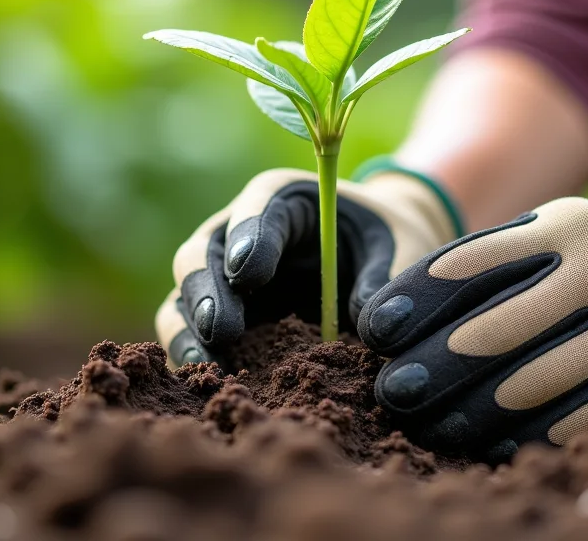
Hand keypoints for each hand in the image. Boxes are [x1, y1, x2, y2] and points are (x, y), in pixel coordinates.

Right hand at [156, 165, 459, 366]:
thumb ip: (390, 278)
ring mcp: (223, 279)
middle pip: (203, 253)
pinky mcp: (221, 319)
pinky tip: (212, 387)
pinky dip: (196, 358)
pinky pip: (193, 335)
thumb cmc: (390, 243)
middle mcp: (238, 234)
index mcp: (285, 200)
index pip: (256, 207)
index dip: (247, 236)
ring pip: (184, 298)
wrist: (382, 262)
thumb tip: (369, 329)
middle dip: (206, 290)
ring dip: (188, 330)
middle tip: (222, 327)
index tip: (249, 273)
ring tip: (203, 365)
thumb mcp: (403, 249)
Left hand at [356, 175, 587, 460]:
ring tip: (431, 426)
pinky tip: (493, 443)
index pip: (471, 263)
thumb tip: (399, 317)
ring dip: (471, 411)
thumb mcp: (558, 237)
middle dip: (432, 366)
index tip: (375, 332)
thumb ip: (494, 264)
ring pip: (536, 381)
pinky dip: (532, 434)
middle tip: (392, 392)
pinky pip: (587, 413)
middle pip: (495, 328)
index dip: (415, 299)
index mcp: (564, 225)